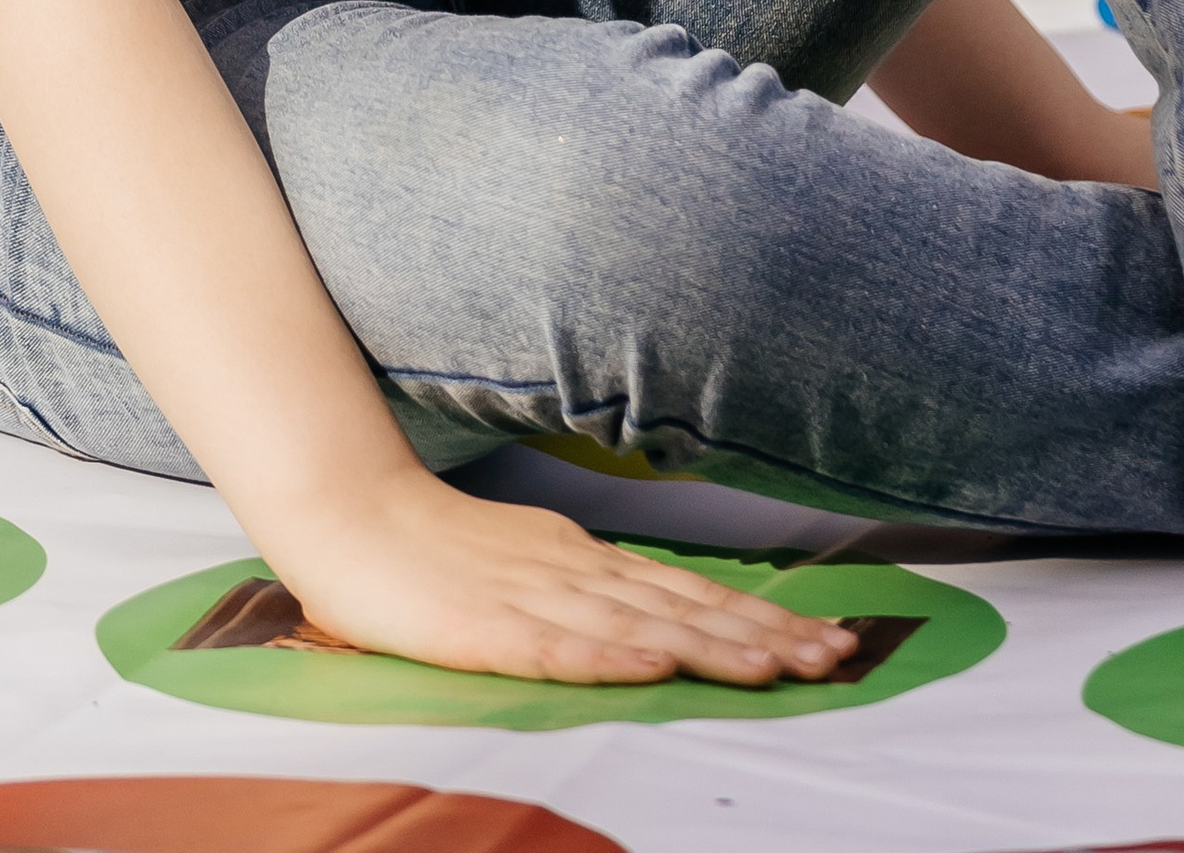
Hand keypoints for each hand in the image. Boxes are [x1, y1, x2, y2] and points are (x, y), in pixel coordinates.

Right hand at [289, 461, 856, 686]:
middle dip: (763, 636)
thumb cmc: (438, 552)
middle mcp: (574, 573)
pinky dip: (605, 656)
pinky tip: (648, 668)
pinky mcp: (480, 627)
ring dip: (709, 647)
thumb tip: (660, 619)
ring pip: (636, 624)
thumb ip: (591, 591)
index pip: (689, 593)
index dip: (760, 617)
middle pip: (682, 607)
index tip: (827, 637)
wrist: (348, 515)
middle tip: (835, 656)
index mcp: (586, 561)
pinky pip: (551, 645)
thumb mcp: (532, 566)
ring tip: (772, 668)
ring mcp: (529, 595)